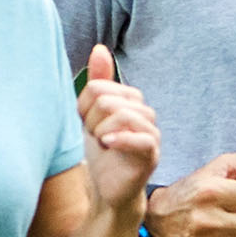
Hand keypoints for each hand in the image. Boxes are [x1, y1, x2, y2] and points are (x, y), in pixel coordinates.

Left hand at [79, 47, 159, 212]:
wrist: (107, 188)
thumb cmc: (101, 151)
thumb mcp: (91, 116)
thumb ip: (97, 83)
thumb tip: (100, 48)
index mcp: (130, 100)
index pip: (97, 88)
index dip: (83, 107)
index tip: (86, 125)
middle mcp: (145, 112)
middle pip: (108, 100)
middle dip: (92, 121)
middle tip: (95, 138)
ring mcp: (151, 132)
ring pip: (122, 115)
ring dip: (101, 132)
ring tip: (101, 144)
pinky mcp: (152, 153)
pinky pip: (140, 137)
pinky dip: (119, 138)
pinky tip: (106, 144)